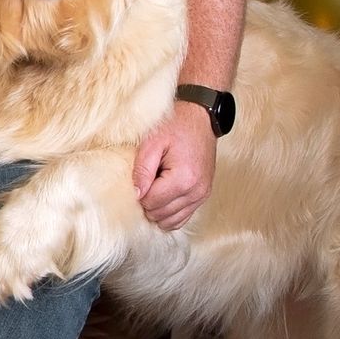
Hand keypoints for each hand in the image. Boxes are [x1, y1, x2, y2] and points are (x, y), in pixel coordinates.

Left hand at [133, 103, 216, 231]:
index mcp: (184, 179)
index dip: (139, 193)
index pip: (151, 203)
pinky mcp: (203, 195)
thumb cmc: (176, 125)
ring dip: (157, 209)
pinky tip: (162, 199)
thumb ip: (142, 170)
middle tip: (146, 180)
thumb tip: (136, 195)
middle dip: (147, 202)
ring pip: (171, 220)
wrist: (201, 118)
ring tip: (154, 187)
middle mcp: (196, 191)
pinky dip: (169, 214)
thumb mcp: (152, 142)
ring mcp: (202, 196)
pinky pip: (183, 218)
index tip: (140, 177)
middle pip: (160, 214)